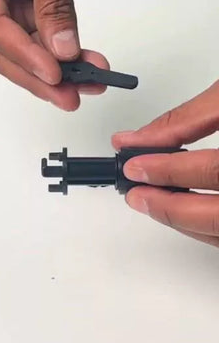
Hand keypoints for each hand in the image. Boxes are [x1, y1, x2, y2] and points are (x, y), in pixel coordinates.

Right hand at [0, 0, 108, 110]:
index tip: (54, 74)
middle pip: (3, 51)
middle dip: (38, 77)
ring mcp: (0, 7)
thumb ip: (54, 2)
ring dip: (54, 72)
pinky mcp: (22, 12)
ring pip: (22, 53)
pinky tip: (82, 67)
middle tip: (68, 97)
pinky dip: (61, 56)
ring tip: (86, 84)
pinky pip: (38, 42)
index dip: (24, 55)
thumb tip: (62, 50)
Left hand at [112, 81, 218, 246]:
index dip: (169, 170)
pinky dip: (201, 224)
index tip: (133, 165)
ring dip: (182, 221)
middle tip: (135, 194)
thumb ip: (189, 118)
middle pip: (216, 217)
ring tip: (149, 202)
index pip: (214, 172)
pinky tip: (180, 206)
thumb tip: (137, 139)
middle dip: (169, 207)